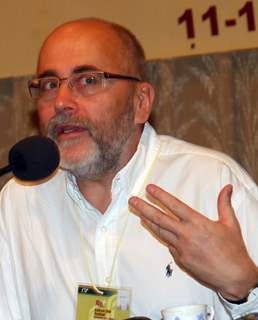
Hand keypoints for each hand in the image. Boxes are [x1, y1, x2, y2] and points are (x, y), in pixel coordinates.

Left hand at [129, 184, 257, 300]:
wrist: (234, 277)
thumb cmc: (233, 250)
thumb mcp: (230, 224)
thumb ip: (224, 203)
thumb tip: (227, 188)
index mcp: (197, 223)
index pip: (174, 205)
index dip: (160, 196)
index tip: (149, 189)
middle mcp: (185, 234)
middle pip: (160, 218)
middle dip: (143, 208)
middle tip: (132, 201)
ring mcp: (181, 248)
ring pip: (160, 232)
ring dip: (148, 222)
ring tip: (138, 214)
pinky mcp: (180, 260)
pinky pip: (169, 246)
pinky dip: (164, 237)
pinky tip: (160, 233)